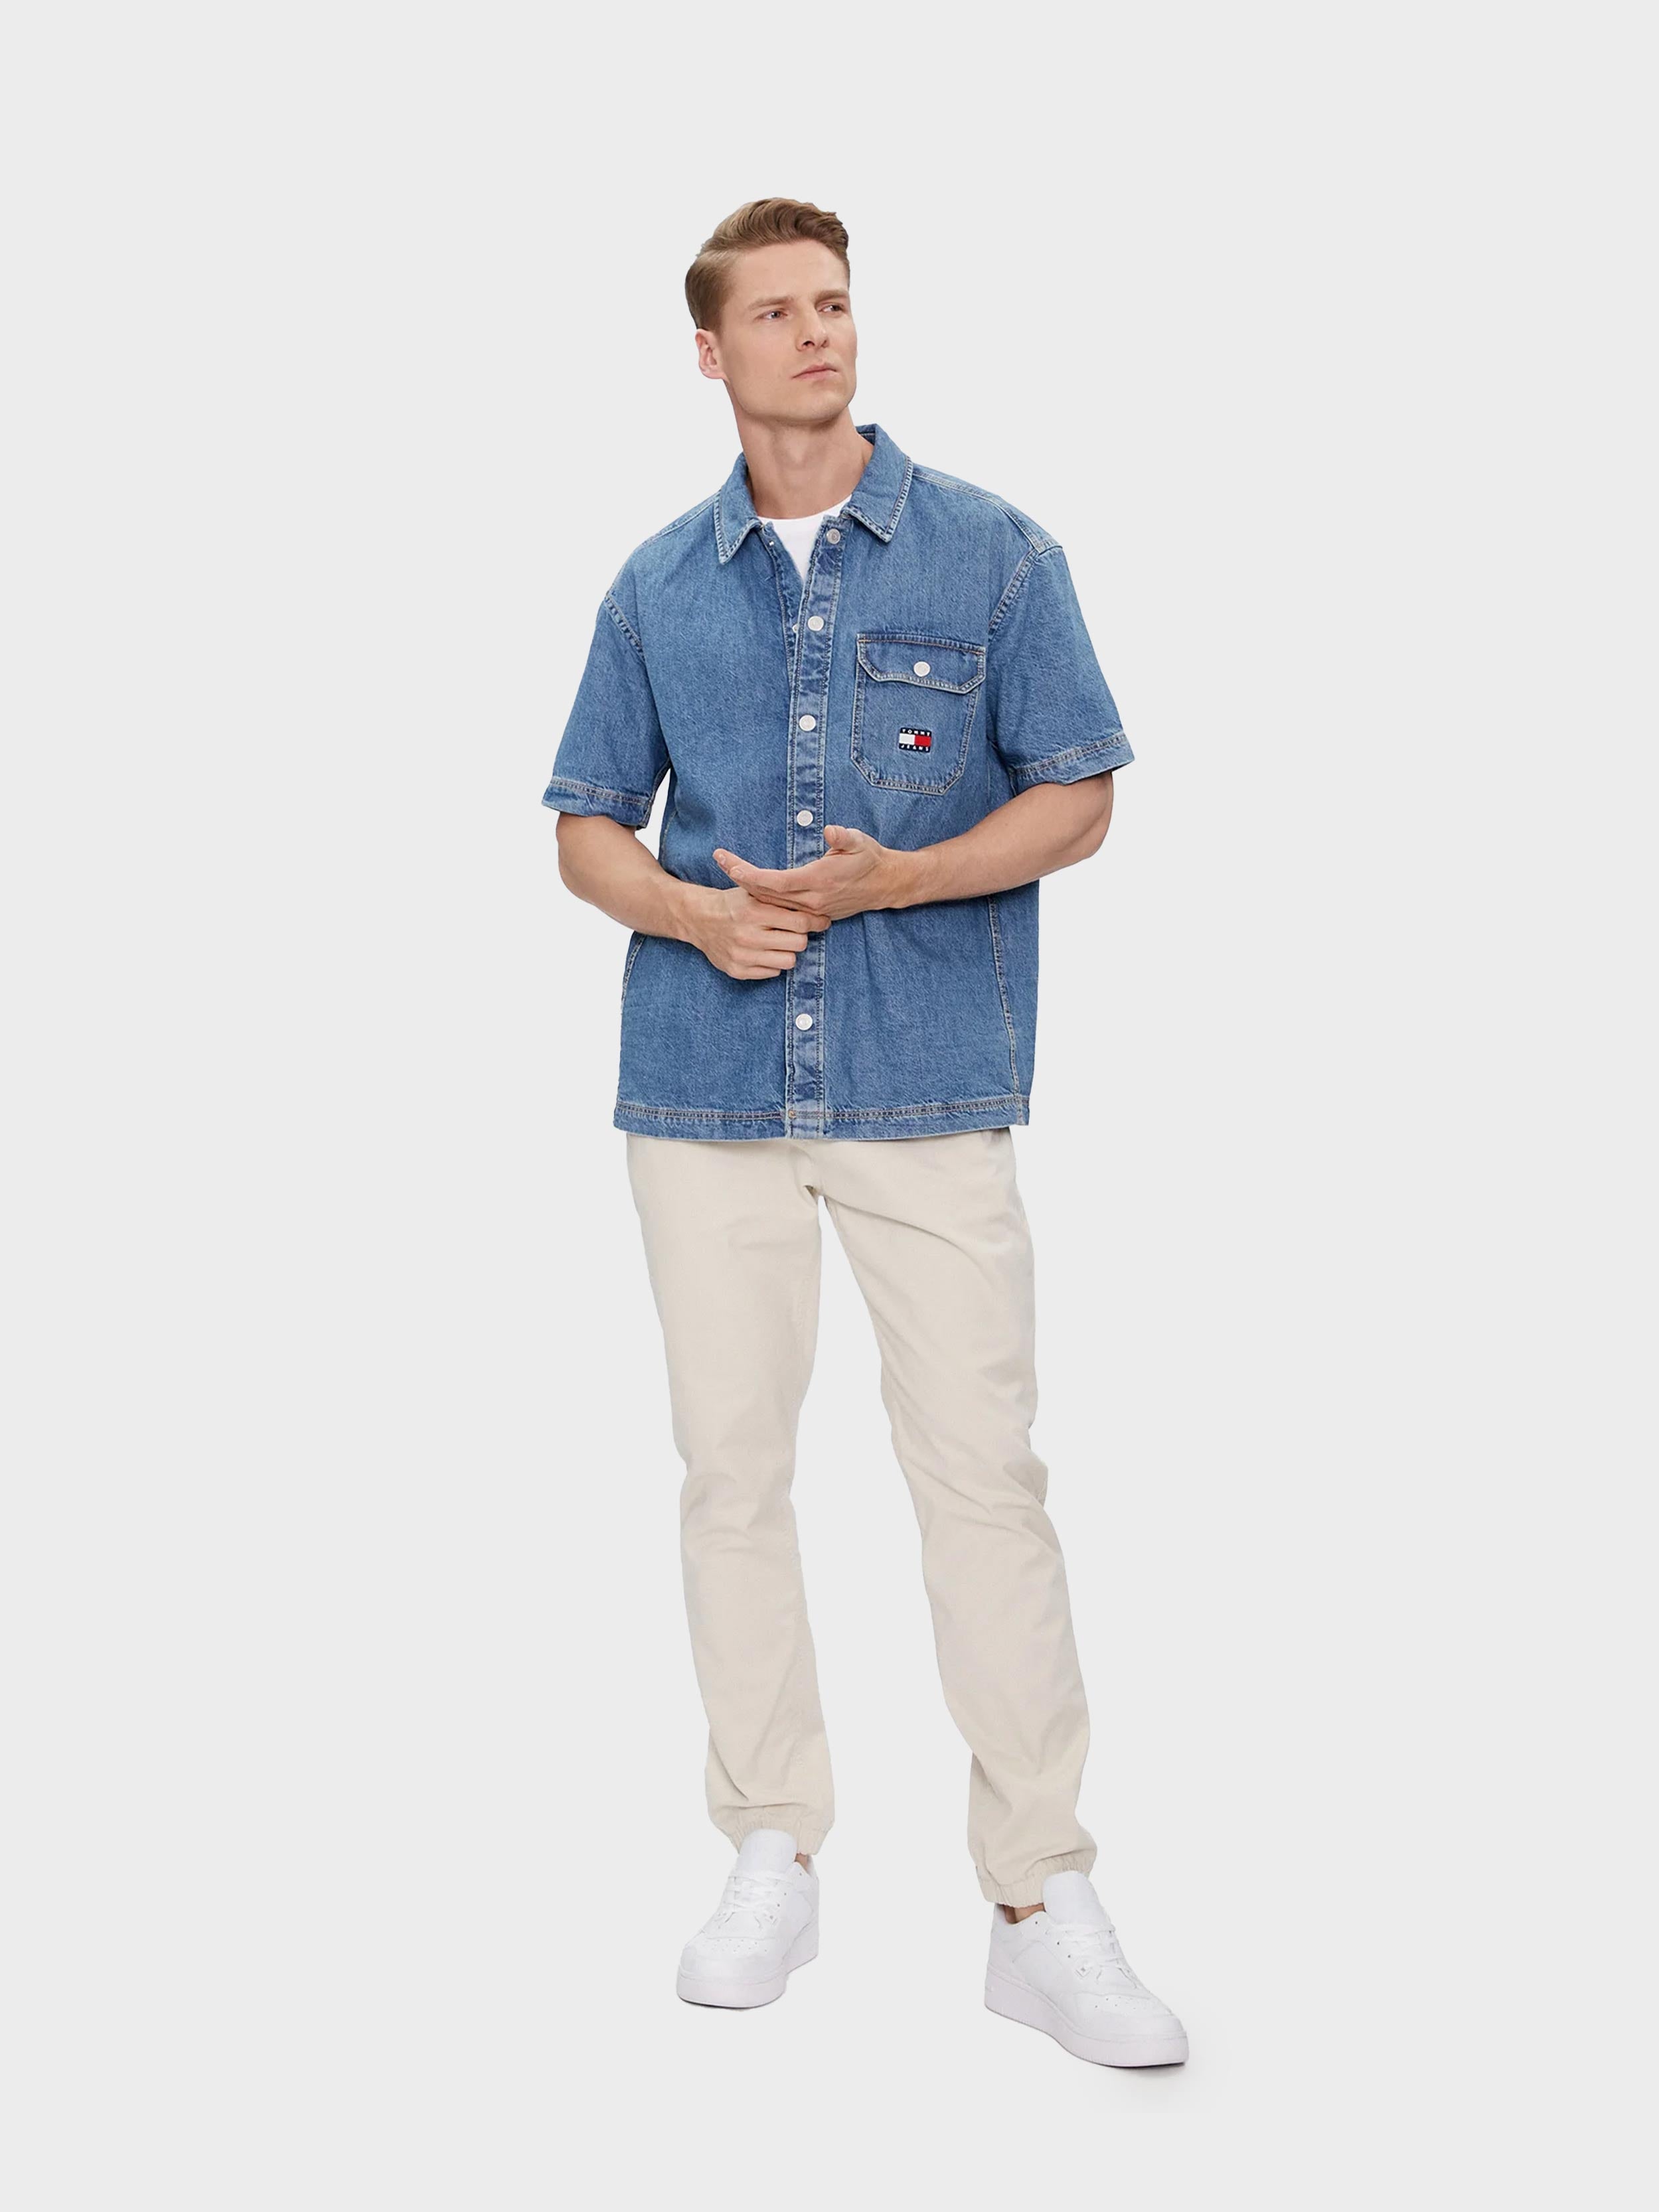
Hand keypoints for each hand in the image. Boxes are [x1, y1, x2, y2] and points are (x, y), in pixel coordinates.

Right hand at [679, 882, 827, 980]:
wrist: (698, 918)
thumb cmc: (733, 903)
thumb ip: (781, 898)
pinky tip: (765, 952)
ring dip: (788, 952)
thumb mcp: (754, 892)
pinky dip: (773, 963)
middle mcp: (748, 935)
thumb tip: (817, 904)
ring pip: (788, 961)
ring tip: (780, 942)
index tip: (821, 921)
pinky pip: (772, 973)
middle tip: (796, 931)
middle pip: (799, 943)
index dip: (816, 921)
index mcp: (754, 911)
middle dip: (801, 936)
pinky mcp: (737, 971)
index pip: (800, 922)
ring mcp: (742, 956)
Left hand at [712, 825, 915, 923]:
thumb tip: (831, 830)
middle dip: (740, 877)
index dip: (748, 874)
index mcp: (818, 881)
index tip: (728, 863)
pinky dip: (764, 897)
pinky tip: (751, 887)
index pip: (773, 882)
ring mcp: (812, 909)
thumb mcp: (860, 842)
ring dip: (749, 888)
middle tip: (719, 859)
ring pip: (772, 903)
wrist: (886, 885)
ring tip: (729, 869)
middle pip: (766, 894)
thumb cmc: (871, 859)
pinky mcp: (814, 912)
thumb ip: (843, 837)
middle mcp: (811, 899)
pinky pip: (782, 908)